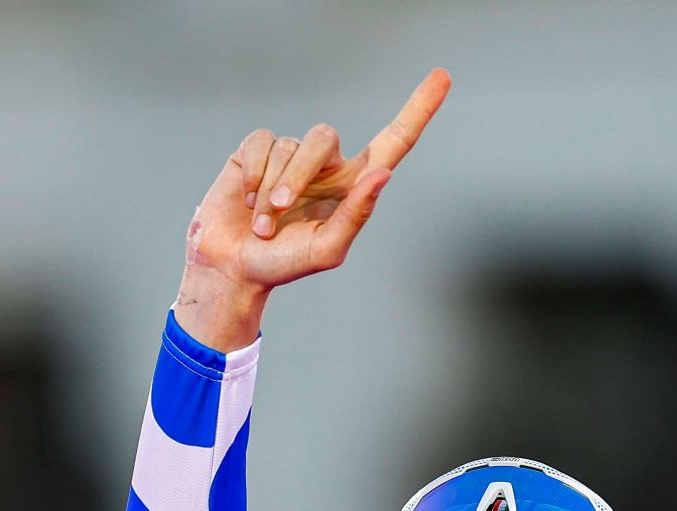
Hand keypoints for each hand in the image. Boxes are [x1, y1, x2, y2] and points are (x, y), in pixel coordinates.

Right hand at [174, 69, 451, 349]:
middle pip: (324, 138)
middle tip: (280, 211)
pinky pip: (261, 142)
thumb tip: (383, 175)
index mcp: (353, 186)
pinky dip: (253, 173)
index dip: (418, 110)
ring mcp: (291, 155)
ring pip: (289, 145)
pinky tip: (246, 198)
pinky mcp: (256, 150)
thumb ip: (356, 215)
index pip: (394, 141)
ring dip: (271, 188)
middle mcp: (326, 165)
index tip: (443, 76)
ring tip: (262, 222)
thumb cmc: (283, 264)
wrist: (233, 267)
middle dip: (299, 174)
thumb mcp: (326, 250)